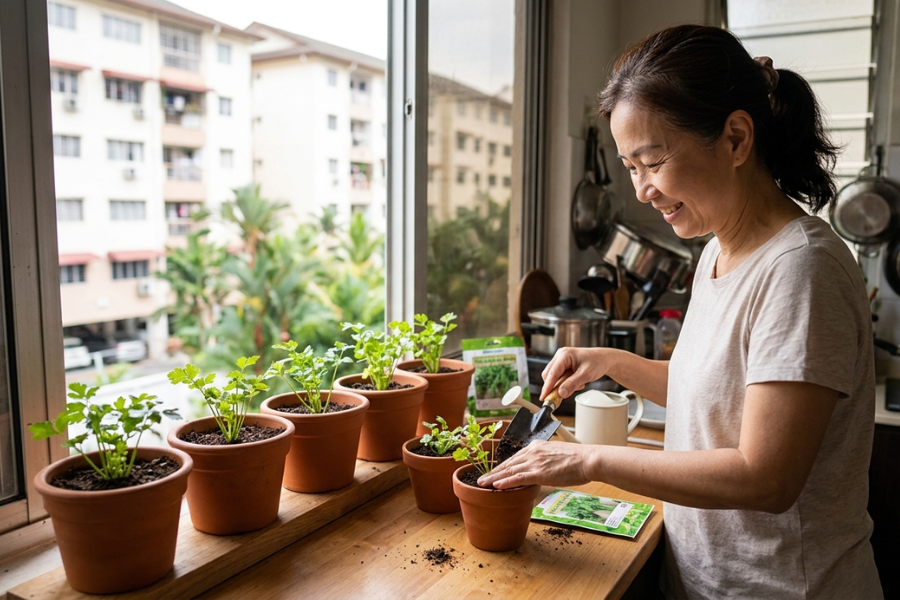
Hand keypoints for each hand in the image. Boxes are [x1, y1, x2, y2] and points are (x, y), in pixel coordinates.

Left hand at [477, 441, 592, 488]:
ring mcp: (535, 461)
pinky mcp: (539, 472)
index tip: (494, 473)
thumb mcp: (557, 456)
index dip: (502, 467)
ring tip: (482, 484)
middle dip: (494, 472)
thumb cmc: (578, 460)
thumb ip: (545, 462)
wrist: (588, 459)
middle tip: (481, 480)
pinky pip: (518, 478)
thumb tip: (541, 472)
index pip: (515, 458)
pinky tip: (496, 486)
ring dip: (494, 478)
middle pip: (508, 464)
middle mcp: (532, 451)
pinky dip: (506, 482)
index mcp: (536, 446)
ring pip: (509, 471)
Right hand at [540, 347, 610, 400]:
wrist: (605, 359)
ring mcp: (561, 360)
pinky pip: (559, 377)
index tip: (544, 398)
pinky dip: (566, 383)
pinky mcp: (563, 365)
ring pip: (553, 377)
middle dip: (555, 386)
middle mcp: (560, 356)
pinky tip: (577, 381)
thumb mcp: (586, 374)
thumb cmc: (597, 362)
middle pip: (549, 375)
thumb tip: (560, 393)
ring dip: (562, 385)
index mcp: (564, 355)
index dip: (547, 387)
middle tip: (563, 395)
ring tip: (578, 384)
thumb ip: (572, 384)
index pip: (552, 373)